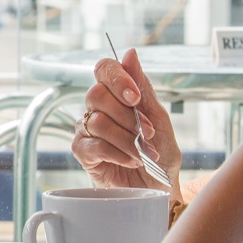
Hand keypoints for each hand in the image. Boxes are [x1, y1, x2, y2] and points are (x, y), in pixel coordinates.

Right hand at [71, 49, 180, 189]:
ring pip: (98, 122)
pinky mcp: (82, 153)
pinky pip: (94, 145)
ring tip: (143, 154)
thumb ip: (144, 88)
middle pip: (96, 94)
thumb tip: (130, 53)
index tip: (136, 97)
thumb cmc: (160, 154)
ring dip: (127, 140)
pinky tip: (131, 160)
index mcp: (117, 95)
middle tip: (146, 134)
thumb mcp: (160, 119)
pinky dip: (118, 153)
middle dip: (127, 117)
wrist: (159, 189)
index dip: (117, 78)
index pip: (104, 69)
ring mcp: (87, 130)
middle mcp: (97, 108)